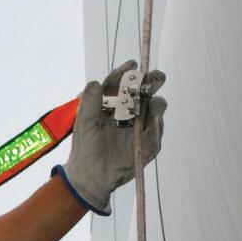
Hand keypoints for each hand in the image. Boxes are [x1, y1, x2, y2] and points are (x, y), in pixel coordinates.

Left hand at [55, 60, 165, 213]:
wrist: (91, 175)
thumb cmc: (86, 147)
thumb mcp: (84, 123)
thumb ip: (89, 103)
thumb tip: (95, 82)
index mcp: (115, 101)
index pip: (124, 81)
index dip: (128, 72)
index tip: (132, 65)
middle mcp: (131, 109)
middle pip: (146, 90)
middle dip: (152, 81)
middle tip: (154, 78)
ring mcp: (142, 125)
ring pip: (156, 107)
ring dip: (156, 103)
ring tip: (152, 104)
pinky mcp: (149, 142)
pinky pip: (157, 132)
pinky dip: (156, 126)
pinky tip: (152, 122)